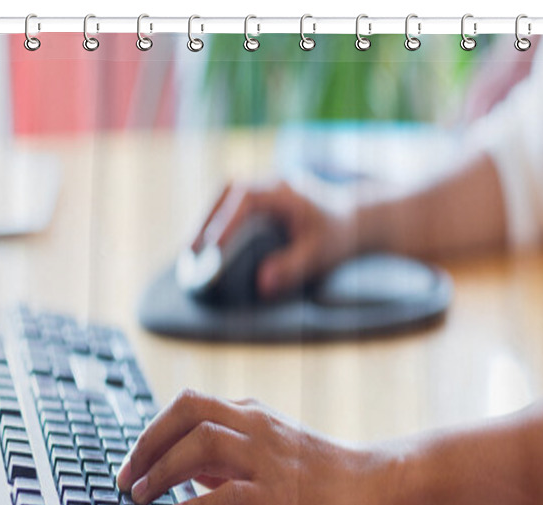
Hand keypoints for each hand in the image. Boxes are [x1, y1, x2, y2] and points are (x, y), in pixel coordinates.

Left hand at [117, 390, 393, 504]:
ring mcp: (271, 464)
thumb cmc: (326, 478)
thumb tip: (185, 470)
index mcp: (255, 418)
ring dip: (162, 471)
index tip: (133, 462)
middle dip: (147, 445)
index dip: (152, 431)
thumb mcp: (275, 453)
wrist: (380, 492)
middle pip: (188, 416)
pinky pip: (228, 498)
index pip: (190, 406)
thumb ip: (232, 459)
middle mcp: (259, 431)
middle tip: (127, 480)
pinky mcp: (282, 502)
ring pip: (202, 447)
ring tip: (142, 498)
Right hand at [194, 181, 356, 297]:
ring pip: (226, 195)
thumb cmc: (337, 238)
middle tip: (190, 251)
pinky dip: (217, 221)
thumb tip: (262, 284)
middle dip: (206, 221)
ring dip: (207, 220)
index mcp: (286, 191)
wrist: (352, 220)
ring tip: (191, 251)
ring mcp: (265, 186)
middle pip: (228, 191)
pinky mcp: (261, 197)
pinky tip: (205, 245)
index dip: (226, 222)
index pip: (247, 200)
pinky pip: (231, 203)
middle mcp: (272, 182)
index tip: (211, 249)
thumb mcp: (319, 255)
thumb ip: (293, 267)